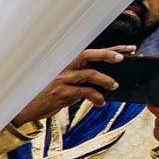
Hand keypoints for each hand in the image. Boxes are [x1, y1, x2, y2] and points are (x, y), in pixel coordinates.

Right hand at [10, 47, 128, 127]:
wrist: (27, 109)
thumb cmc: (50, 97)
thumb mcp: (67, 86)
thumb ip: (83, 82)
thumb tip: (106, 83)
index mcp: (68, 64)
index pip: (93, 52)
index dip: (112, 49)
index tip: (131, 49)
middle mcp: (64, 68)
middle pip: (88, 55)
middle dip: (107, 55)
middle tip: (123, 59)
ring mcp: (62, 80)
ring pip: (89, 74)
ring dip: (105, 80)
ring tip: (115, 86)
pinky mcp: (60, 93)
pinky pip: (84, 92)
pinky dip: (96, 97)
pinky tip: (101, 102)